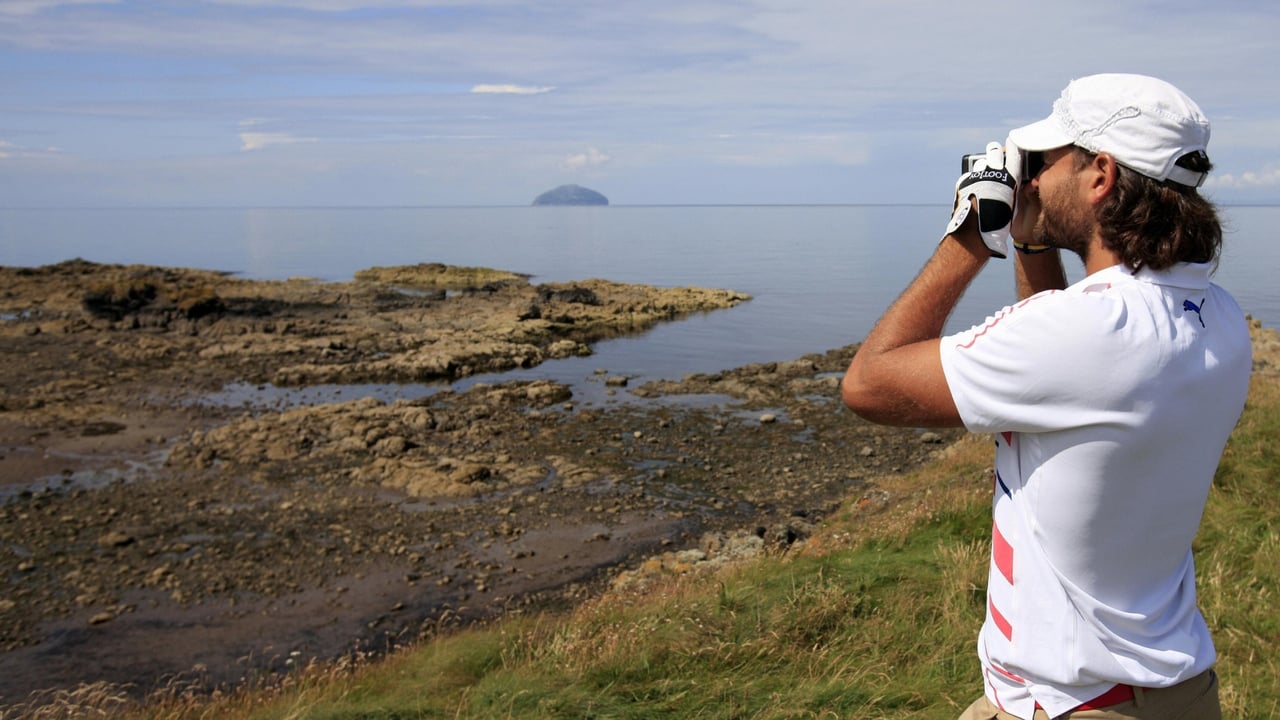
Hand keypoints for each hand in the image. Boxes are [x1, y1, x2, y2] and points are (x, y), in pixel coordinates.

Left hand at [945, 142, 1015, 257]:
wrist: (974, 232)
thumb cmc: (998, 222)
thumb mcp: (1013, 204)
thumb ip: (1013, 188)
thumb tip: (1016, 183)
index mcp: (1011, 175)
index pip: (1014, 149)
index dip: (1013, 145)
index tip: (1013, 145)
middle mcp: (993, 170)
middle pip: (994, 150)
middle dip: (996, 153)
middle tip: (996, 160)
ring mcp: (976, 174)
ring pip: (980, 162)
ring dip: (983, 167)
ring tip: (984, 179)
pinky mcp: (963, 181)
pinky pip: (969, 175)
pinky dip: (972, 180)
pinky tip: (973, 190)